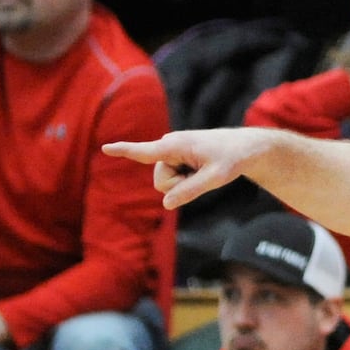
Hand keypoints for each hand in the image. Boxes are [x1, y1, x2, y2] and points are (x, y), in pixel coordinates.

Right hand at [104, 126, 283, 209]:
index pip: (145, 151)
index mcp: (175, 145)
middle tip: (203, 173)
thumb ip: (191, 190)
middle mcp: (168, 145)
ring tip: (203, 169)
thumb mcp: (216, 178)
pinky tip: (200, 168)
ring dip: (184, 183)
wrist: (244, 148)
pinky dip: (186, 180)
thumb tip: (166, 204)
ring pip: (166, 183)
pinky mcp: (175, 157)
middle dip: (178, 185)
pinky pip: (173, 179)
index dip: (124, 151)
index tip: (104, 148)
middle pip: (161, 182)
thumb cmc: (232, 160)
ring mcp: (171, 152)